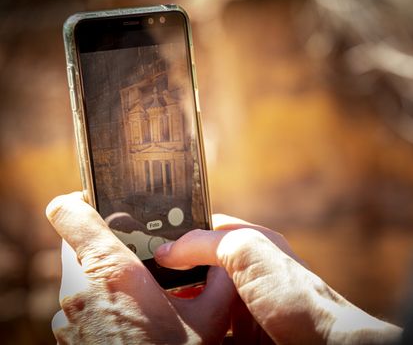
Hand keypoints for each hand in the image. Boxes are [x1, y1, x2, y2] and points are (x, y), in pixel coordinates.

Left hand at [46, 192, 234, 343]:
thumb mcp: (207, 319)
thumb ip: (221, 279)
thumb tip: (229, 259)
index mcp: (112, 272)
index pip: (69, 212)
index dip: (81, 198)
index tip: (100, 198)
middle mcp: (79, 291)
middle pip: (81, 247)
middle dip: (111, 248)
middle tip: (142, 256)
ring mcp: (68, 318)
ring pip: (82, 279)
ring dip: (107, 281)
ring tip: (142, 297)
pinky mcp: (68, 338)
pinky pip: (81, 307)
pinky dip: (102, 306)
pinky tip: (132, 323)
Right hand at [155, 214, 401, 344]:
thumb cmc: (297, 296)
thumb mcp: (250, 253)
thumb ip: (207, 242)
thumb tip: (167, 248)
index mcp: (252, 245)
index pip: (206, 230)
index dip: (179, 234)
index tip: (148, 243)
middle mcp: (247, 273)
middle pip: (198, 270)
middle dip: (174, 276)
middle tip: (144, 281)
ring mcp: (244, 307)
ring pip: (200, 304)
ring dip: (181, 308)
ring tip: (153, 309)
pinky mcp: (242, 335)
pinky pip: (209, 330)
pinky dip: (193, 332)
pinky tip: (177, 332)